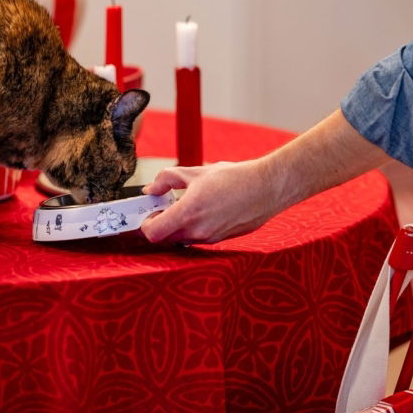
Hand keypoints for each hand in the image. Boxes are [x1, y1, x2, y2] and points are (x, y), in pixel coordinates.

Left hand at [140, 159, 282, 243]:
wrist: (267, 188)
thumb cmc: (234, 178)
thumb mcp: (195, 172)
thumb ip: (166, 179)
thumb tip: (150, 189)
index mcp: (188, 213)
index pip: (153, 233)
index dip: (145, 224)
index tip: (149, 212)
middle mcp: (198, 231)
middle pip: (165, 239)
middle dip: (160, 225)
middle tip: (163, 208)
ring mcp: (210, 238)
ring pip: (182, 239)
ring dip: (177, 227)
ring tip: (185, 206)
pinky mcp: (220, 240)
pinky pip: (198, 238)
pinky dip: (193, 228)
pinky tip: (203, 211)